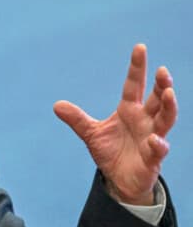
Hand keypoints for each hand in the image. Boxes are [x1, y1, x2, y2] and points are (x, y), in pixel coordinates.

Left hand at [53, 44, 177, 205]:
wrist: (119, 179)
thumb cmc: (111, 152)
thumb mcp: (91, 133)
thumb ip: (77, 119)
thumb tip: (57, 105)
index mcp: (129, 110)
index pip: (134, 85)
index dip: (137, 67)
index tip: (139, 47)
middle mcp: (144, 120)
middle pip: (158, 99)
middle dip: (162, 85)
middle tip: (162, 71)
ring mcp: (151, 138)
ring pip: (166, 120)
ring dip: (169, 107)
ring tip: (168, 93)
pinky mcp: (153, 158)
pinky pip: (158, 149)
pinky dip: (158, 144)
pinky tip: (154, 139)